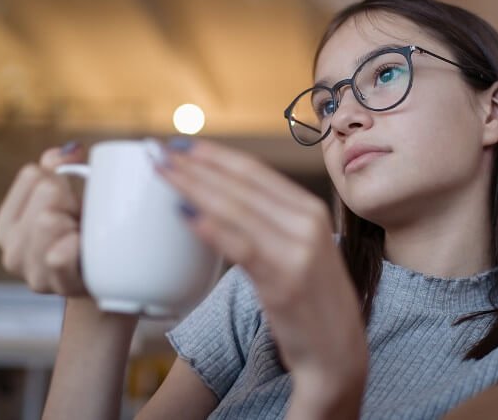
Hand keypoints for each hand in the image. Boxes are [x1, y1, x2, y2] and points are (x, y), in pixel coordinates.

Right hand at [0, 142, 87, 296]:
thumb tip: (69, 151)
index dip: (63, 182)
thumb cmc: (88, 235)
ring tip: (86, 240)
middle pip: (46, 191)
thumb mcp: (69, 199)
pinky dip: (76, 247)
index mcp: (8, 224)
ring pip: (48, 219)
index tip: (73, 204)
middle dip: (73, 201)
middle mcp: (11, 250)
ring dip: (78, 223)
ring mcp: (31, 272)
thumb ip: (58, 168)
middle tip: (83, 225)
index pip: (33, 174)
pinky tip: (84, 253)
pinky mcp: (54, 286)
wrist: (110, 282)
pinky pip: (59, 255)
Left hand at [155, 138, 367, 414]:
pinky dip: (211, 228)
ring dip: (194, 187)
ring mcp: (299, 251)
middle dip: (196, 166)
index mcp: (311, 210)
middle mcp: (308, 223)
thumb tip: (219, 198)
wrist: (338, 353)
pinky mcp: (285, 281)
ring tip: (163, 175)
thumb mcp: (300, 249)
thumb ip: (271, 221)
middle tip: (160, 152)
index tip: (181, 144)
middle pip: (241, 184)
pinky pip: (241, 247)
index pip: (254, 171)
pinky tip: (184, 215)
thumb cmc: (311, 301)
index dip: (215, 155)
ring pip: (237, 209)